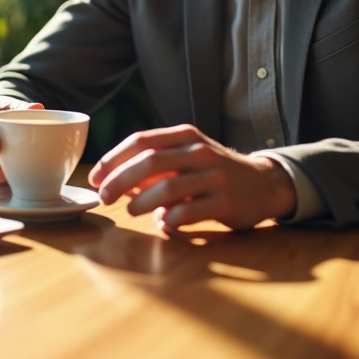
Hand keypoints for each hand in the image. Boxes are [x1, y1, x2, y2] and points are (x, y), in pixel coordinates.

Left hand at [87, 124, 297, 230]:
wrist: (263, 183)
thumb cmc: (214, 170)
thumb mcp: (187, 155)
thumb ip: (155, 163)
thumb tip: (112, 178)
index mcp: (185, 136)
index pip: (141, 141)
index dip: (114, 159)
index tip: (95, 177)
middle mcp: (199, 151)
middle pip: (150, 162)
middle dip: (120, 180)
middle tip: (104, 197)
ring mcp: (214, 176)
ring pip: (168, 187)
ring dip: (142, 202)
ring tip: (131, 211)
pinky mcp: (226, 202)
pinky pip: (189, 212)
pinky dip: (169, 219)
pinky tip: (162, 223)